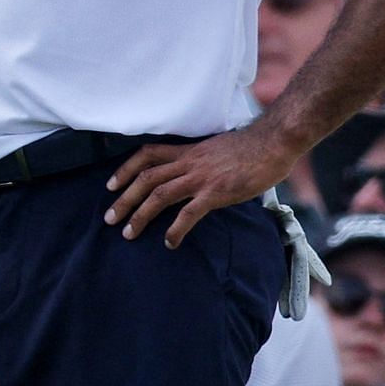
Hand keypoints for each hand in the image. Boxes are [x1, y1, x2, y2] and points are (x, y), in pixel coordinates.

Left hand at [104, 125, 298, 245]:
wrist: (274, 143)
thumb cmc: (254, 148)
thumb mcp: (219, 151)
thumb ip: (204, 163)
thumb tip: (200, 176)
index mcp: (189, 152)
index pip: (148, 155)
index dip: (125, 169)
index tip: (111, 185)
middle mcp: (190, 163)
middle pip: (146, 178)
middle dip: (124, 199)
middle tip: (110, 218)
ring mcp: (201, 177)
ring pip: (159, 195)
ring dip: (139, 215)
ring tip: (128, 233)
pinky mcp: (216, 192)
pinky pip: (189, 213)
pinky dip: (175, 229)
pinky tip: (170, 242)